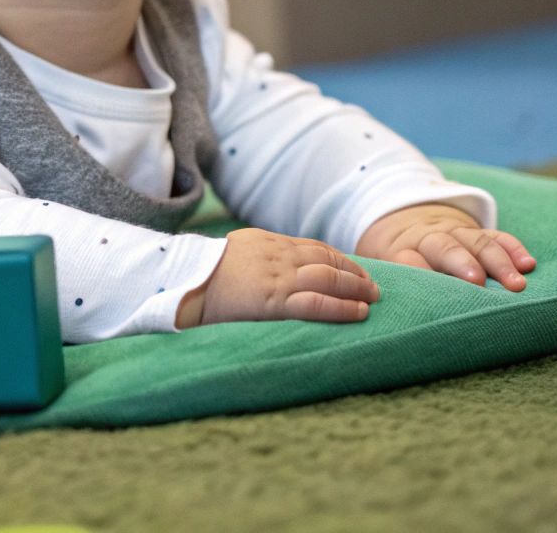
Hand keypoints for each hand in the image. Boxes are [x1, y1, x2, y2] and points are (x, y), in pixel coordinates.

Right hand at [176, 228, 379, 327]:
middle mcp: (278, 256)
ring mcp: (278, 278)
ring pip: (329, 278)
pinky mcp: (274, 301)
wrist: (183, 281)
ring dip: (355, 288)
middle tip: (373, 286)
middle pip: (327, 260)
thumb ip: (258, 255)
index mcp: (267, 242)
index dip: (339, 258)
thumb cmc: (201, 272)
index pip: (314, 247)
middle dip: (354, 273)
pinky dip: (342, 307)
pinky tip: (359, 312)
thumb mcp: (233, 251)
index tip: (354, 269)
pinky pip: (317, 303)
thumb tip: (275, 265)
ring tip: (373, 299)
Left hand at [355, 203, 535, 290]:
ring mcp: (455, 233)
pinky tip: (528, 264)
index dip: (422, 273)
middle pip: (445, 248)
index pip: (409, 259)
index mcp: (401, 250)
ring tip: (517, 284)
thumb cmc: (394, 259)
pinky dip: (513, 248)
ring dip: (498, 262)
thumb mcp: (382, 269)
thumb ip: (390, 290)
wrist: (403, 221)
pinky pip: (497, 236)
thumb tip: (389, 329)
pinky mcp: (477, 232)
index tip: (435, 293)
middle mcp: (429, 239)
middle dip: (463, 264)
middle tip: (478, 284)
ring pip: (477, 242)